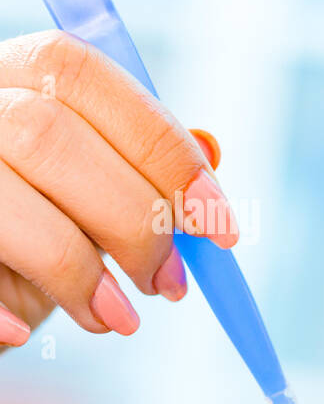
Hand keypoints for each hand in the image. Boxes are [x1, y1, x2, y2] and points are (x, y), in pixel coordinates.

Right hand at [0, 31, 238, 347]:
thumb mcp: (100, 194)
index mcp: (22, 71)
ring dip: (76, 270)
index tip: (221, 226)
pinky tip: (21, 332)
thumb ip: (147, 171)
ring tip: (118, 319)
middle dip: (131, 221)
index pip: (90, 81)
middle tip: (169, 285)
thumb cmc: (47, 224)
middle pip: (47, 136)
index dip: (164, 153)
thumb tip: (212, 150)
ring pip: (2, 198)